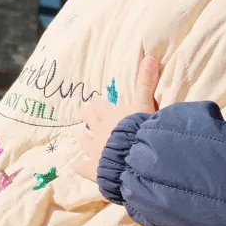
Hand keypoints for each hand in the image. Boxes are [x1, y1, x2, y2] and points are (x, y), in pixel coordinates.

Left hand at [74, 54, 161, 182]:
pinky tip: (76, 165)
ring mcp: (95, 151)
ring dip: (84, 138)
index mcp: (109, 115)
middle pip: (89, 120)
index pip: (100, 105)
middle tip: (85, 112)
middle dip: (88, 115)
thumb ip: (146, 82)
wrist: (135, 159)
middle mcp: (99, 131)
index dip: (98, 103)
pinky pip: (83, 167)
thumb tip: (149, 56)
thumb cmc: (140, 130)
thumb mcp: (145, 104)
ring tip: (83, 135)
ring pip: (85, 141)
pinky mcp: (95, 170)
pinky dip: (80, 166)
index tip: (95, 100)